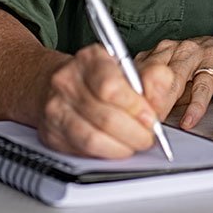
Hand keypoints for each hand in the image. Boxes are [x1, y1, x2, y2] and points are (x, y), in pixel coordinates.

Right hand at [34, 43, 176, 158]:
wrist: (56, 82)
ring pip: (93, 138)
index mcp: (89, 59)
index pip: (111, 87)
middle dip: (135, 133)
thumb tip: (161, 100)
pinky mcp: (52, 133)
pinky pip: (82, 150)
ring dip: (122, 147)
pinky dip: (105, 153)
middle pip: (105, 117)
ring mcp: (56, 108)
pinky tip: (116, 147)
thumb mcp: (126, 67)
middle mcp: (67, 81)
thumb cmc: (97, 76)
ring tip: (134, 143)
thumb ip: (151, 80)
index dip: (136, 108)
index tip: (151, 118)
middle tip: (148, 136)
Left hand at [138, 33, 212, 129]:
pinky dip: (195, 106)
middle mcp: (174, 50)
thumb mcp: (175, 81)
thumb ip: (157, 95)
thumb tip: (136, 117)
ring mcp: (194, 54)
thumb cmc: (202, 68)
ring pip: (174, 77)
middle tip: (138, 121)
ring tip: (158, 121)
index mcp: (158, 53)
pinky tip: (189, 120)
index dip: (129, 94)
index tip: (123, 115)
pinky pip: (202, 87)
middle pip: (152, 73)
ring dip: (164, 101)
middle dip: (143, 99)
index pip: (137, 72)